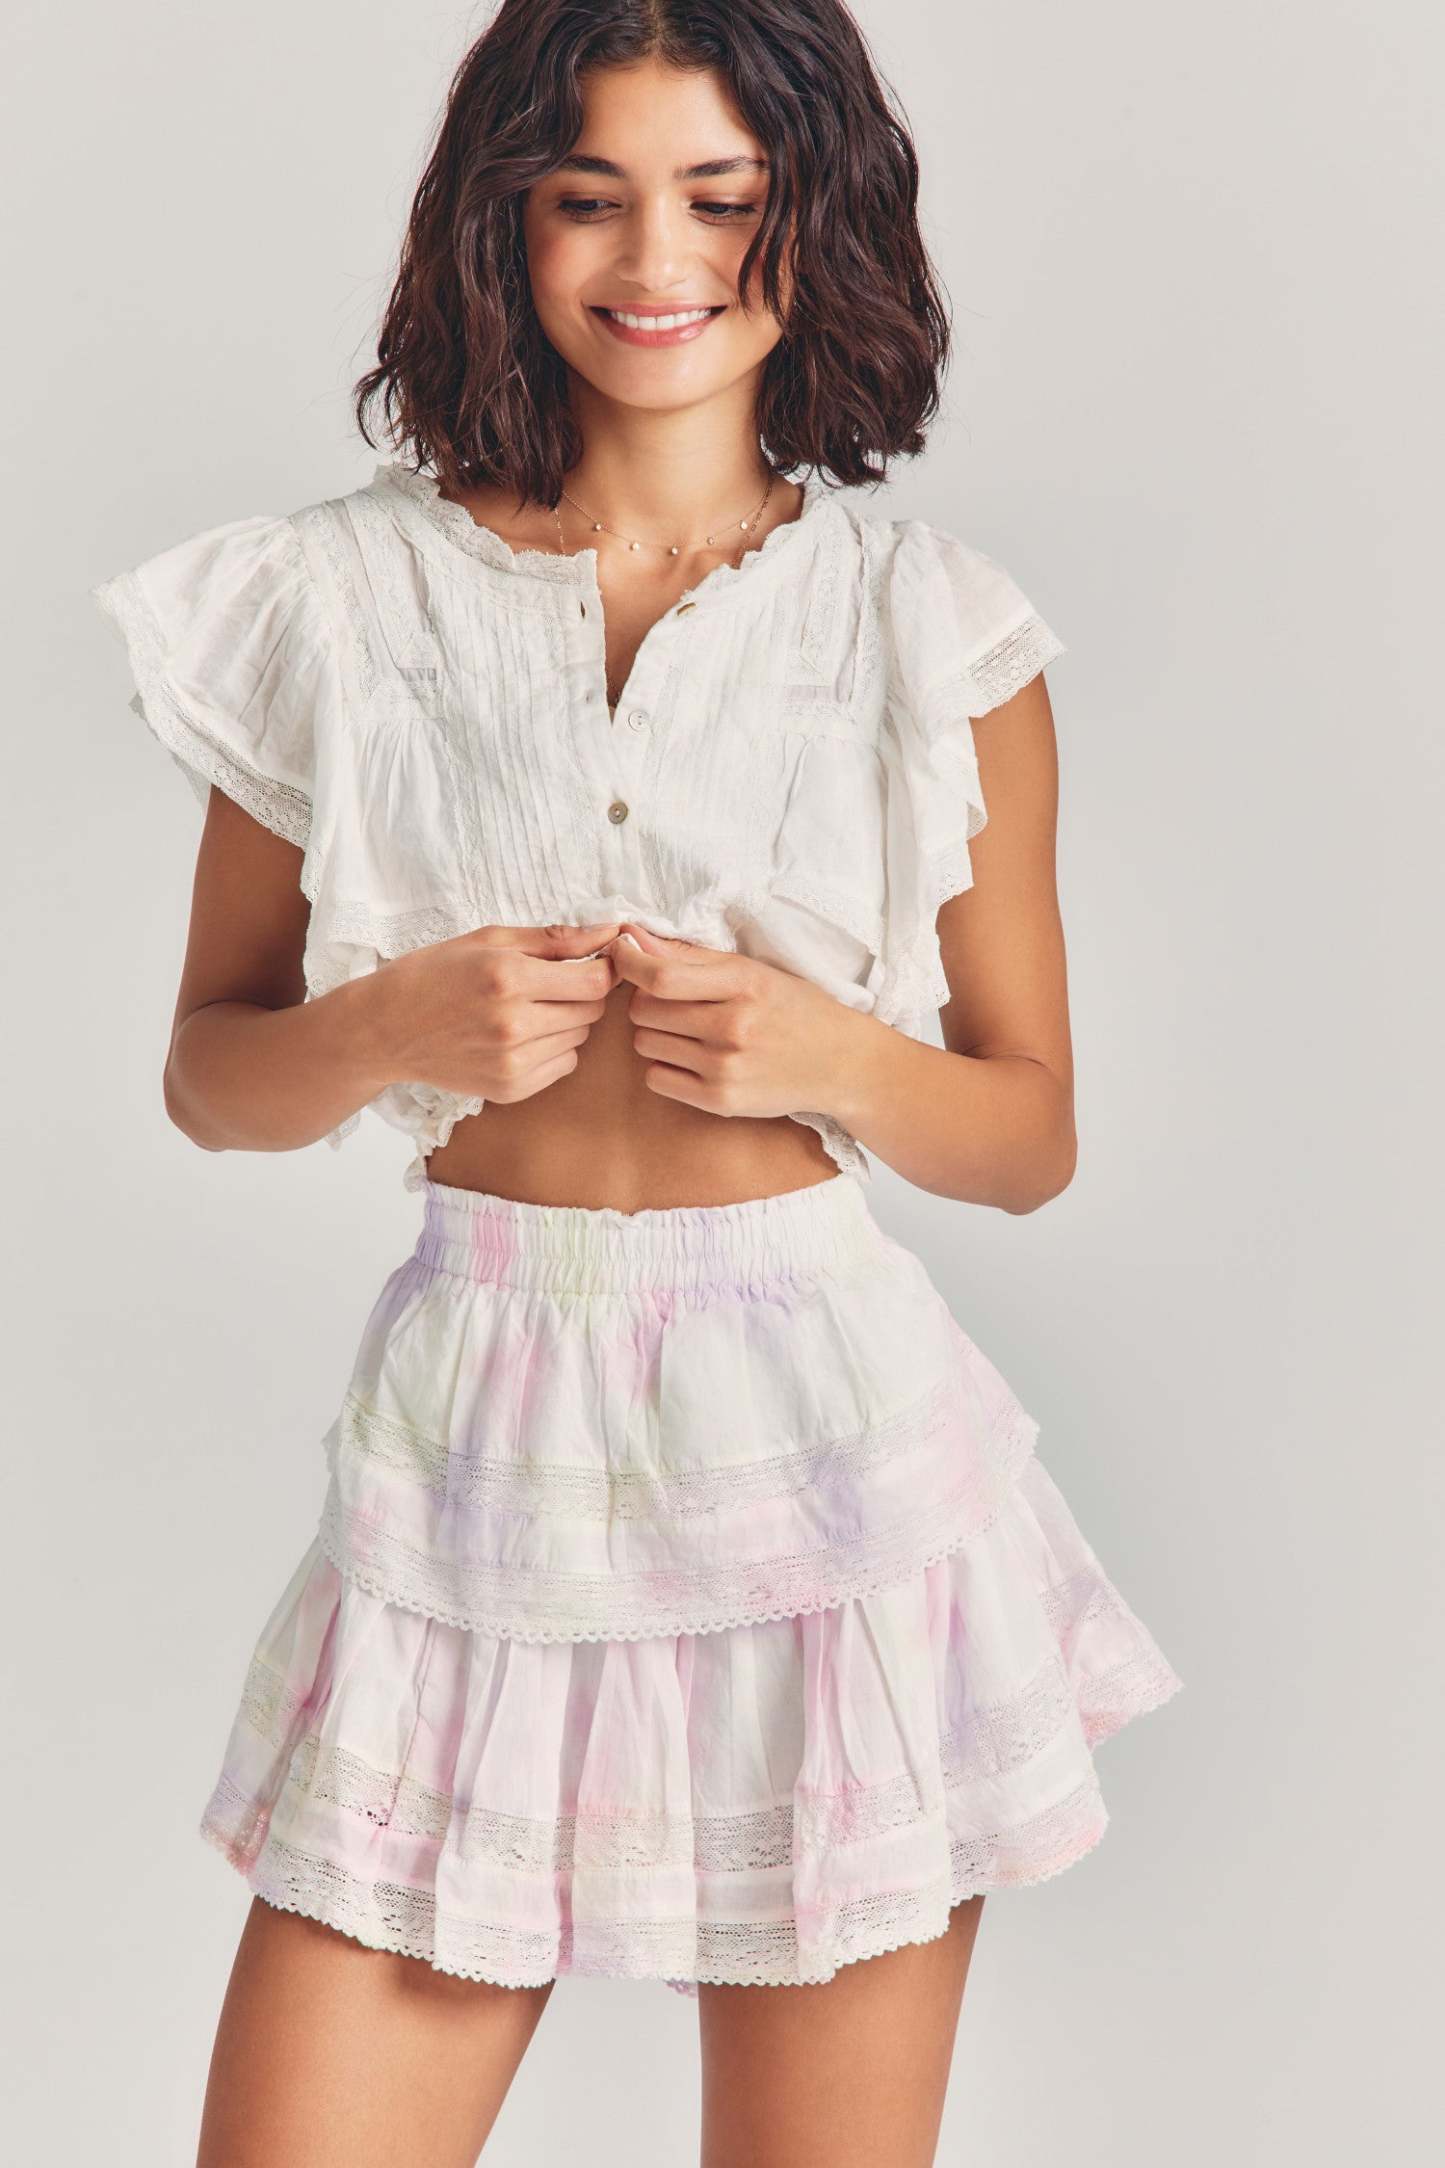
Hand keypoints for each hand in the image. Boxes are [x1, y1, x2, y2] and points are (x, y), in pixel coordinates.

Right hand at [370, 920, 620, 1102]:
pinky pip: (563, 1065)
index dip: (604, 969)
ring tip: (529, 1008)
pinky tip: (521, 1036)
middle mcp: (513, 1023)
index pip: (594, 981)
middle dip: (582, 993)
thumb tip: (610, 932)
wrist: (385, 1029)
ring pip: (580, 1038)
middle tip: (552, 983)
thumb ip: (556, 938)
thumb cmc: (435, 973)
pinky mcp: (509, 1089)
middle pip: (591, 1010)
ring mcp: (511, 1062)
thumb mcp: (490, 939)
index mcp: (508, 977)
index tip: (594, 962)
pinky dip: (553, 1049)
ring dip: (567, 1020)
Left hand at [605, 921, 858, 1118]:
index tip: (620, 953)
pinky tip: (692, 1060)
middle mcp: (734, 1026)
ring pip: (644, 1043)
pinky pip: (656, 1079)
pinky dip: (664, 1068)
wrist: (840, 1062)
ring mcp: (726, 1067)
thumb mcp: (751, 971)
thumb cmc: (792, 1008)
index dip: (628, 963)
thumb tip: (632, 936)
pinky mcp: (721, 1100)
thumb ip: (689, 956)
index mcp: (743, 984)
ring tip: (689, 1032)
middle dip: (647, 1001)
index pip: (660, 976)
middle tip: (674, 1002)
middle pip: (644, 1010)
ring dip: (655, 1034)